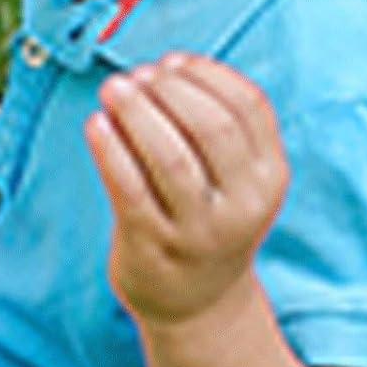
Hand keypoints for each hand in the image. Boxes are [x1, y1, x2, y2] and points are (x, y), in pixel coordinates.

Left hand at [85, 54, 289, 327]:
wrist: (197, 304)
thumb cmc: (208, 223)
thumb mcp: (236, 180)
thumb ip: (216, 129)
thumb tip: (163, 68)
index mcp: (271, 178)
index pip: (248, 107)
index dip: (207, 75)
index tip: (171, 62)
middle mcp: (242, 205)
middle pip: (211, 127)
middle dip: (169, 91)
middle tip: (134, 76)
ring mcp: (197, 230)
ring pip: (170, 157)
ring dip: (137, 114)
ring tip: (112, 91)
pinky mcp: (152, 246)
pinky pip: (130, 189)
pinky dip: (111, 151)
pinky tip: (95, 126)